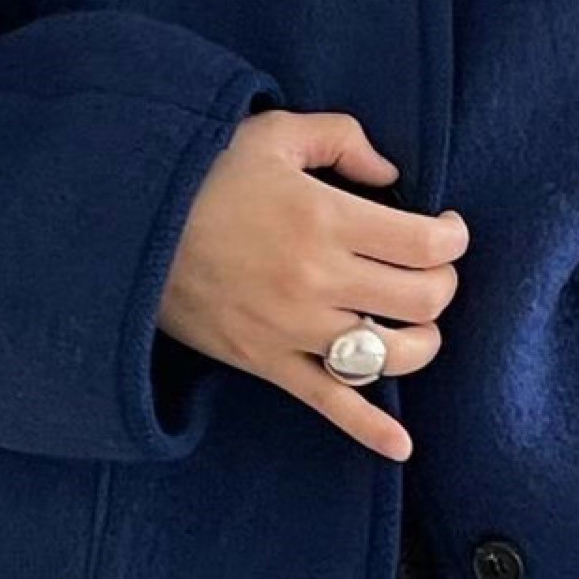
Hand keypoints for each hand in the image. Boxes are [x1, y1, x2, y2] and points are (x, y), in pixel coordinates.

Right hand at [157, 108, 468, 461]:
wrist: (126, 229)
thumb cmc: (203, 174)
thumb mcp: (274, 133)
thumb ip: (343, 140)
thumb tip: (391, 175)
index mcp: (326, 219)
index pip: (427, 245)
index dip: (452, 238)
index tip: (446, 229)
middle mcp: (318, 280)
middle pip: (423, 300)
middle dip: (441, 283)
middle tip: (428, 268)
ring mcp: (295, 329)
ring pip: (393, 355)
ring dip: (421, 341)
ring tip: (412, 322)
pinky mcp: (269, 363)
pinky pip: (330, 405)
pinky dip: (370, 429)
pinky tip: (401, 445)